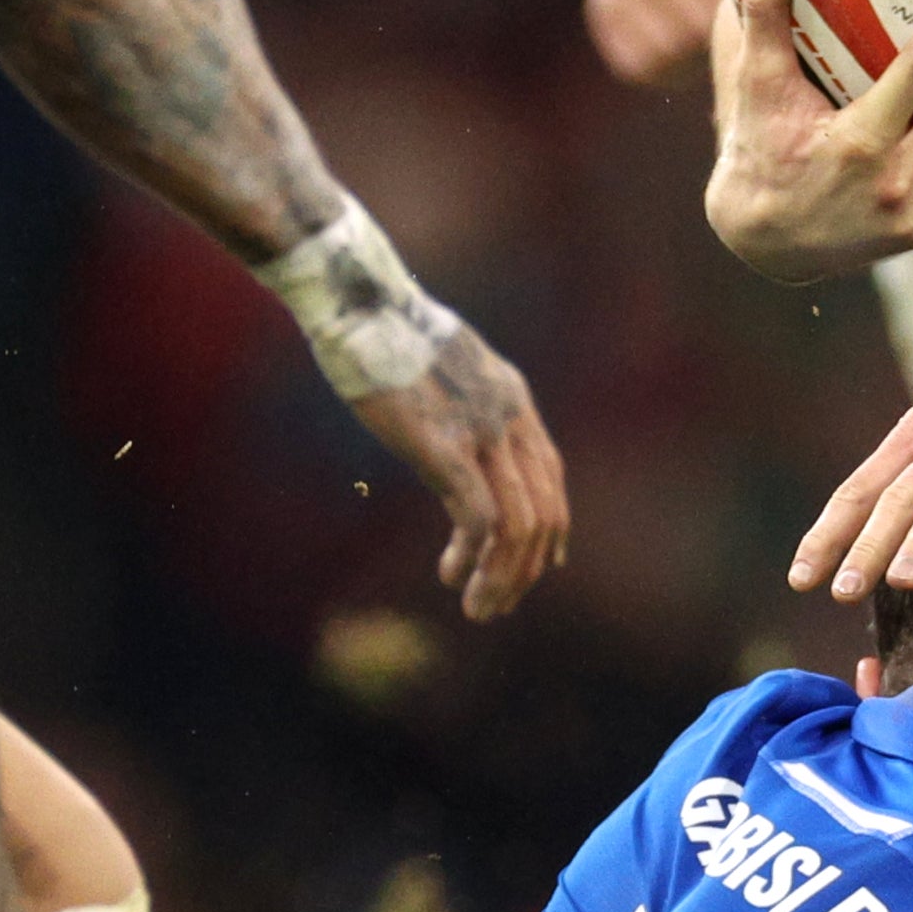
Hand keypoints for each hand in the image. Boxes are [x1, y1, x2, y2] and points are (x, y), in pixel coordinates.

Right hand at [345, 318, 572, 620]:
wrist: (359, 303)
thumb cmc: (381, 331)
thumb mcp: (440, 366)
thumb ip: (459, 403)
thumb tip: (450, 437)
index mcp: (512, 395)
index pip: (552, 475)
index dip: (553, 526)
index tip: (544, 564)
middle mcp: (510, 416)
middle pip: (546, 510)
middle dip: (527, 568)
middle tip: (499, 603)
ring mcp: (483, 431)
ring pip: (520, 526)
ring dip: (504, 577)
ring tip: (479, 608)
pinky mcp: (446, 447)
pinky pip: (479, 520)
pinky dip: (472, 558)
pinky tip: (451, 575)